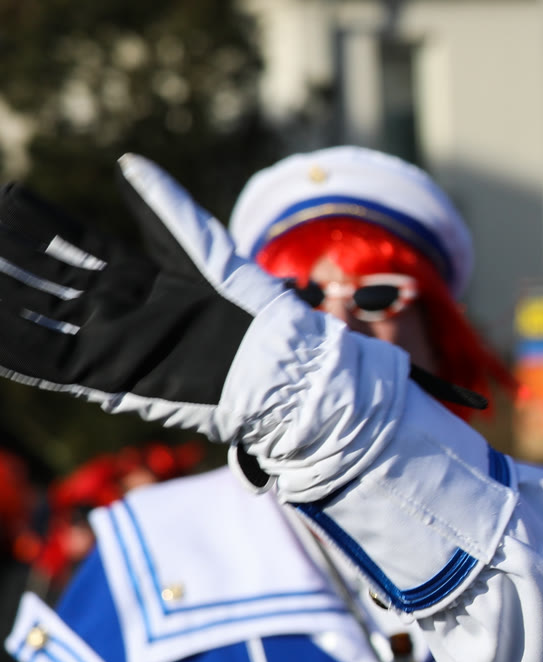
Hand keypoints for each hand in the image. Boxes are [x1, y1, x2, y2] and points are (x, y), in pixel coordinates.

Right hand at [0, 158, 291, 439]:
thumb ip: (165, 210)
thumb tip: (126, 162)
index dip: (35, 223)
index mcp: (135, 277)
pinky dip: (15, 345)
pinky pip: (49, 362)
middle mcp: (115, 310)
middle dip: (7, 259)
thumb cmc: (251, 310)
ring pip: (37, 316)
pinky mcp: (111, 379)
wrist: (275, 369)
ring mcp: (110, 344)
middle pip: (44, 278)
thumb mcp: (205, 252)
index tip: (6, 196)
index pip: (70, 244)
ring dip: (5, 297)